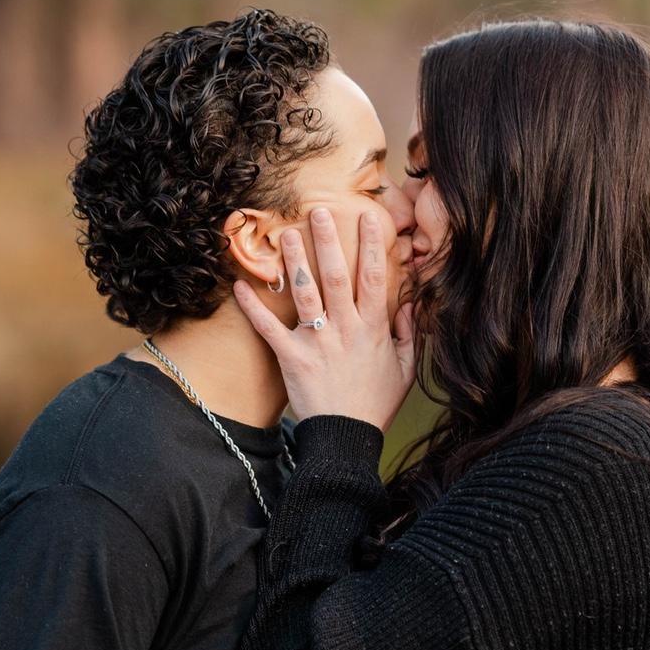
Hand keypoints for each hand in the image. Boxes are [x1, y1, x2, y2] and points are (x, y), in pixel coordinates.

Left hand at [232, 207, 415, 431]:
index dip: (372, 245)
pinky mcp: (292, 357)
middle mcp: (346, 328)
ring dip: (294, 261)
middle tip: (318, 211)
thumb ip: (408, 335)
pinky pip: (269, 328)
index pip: (374, 277)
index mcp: (373, 328)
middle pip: (337, 275)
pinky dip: (253, 307)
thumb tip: (408, 304)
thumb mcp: (404, 371)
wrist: (346, 439)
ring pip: (305, 292)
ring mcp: (317, 342)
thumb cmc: (375, 405)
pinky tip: (241, 285)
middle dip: (328, 240)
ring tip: (285, 234)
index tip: (369, 218)